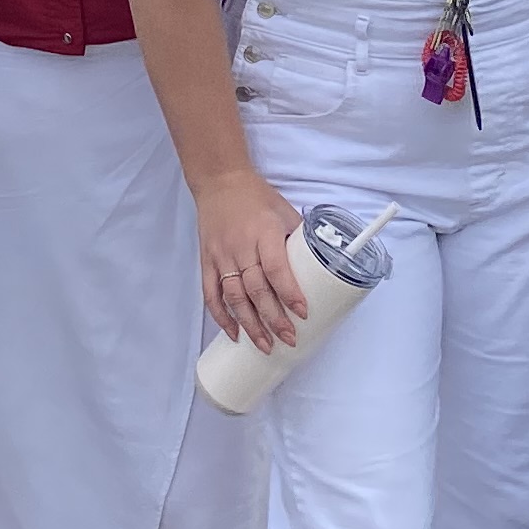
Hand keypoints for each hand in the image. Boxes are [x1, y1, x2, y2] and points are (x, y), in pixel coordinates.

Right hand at [193, 171, 310, 349]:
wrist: (220, 183)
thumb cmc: (256, 197)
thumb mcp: (284, 212)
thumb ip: (298, 240)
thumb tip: (320, 268)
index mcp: (263, 233)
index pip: (276, 269)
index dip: (289, 293)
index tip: (303, 313)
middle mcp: (241, 247)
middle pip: (256, 290)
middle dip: (273, 318)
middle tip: (288, 338)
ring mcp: (221, 257)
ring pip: (234, 297)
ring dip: (250, 324)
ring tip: (265, 345)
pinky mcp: (207, 262)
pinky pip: (211, 294)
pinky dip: (221, 316)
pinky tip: (234, 333)